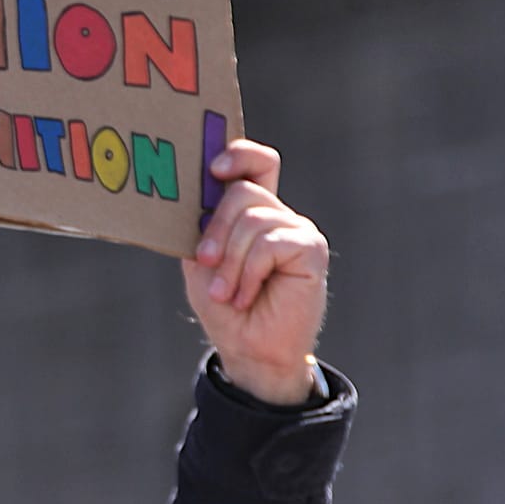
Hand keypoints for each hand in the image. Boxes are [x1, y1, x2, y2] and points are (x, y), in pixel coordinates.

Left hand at [183, 139, 328, 404]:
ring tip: (228, 292)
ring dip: (230, 261)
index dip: (238, 154)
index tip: (213, 169)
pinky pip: (269, 244)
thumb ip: (200, 222)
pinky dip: (249, 272)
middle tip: (205, 262)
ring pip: (253, 219)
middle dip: (215, 229)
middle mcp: (278, 214)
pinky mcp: (311, 249)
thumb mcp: (200, 258)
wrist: (248, 349)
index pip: (256, 162)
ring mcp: (297, 230)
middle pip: (243, 191)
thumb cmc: (224, 305)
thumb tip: (193, 187)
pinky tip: (247, 295)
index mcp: (252, 211)